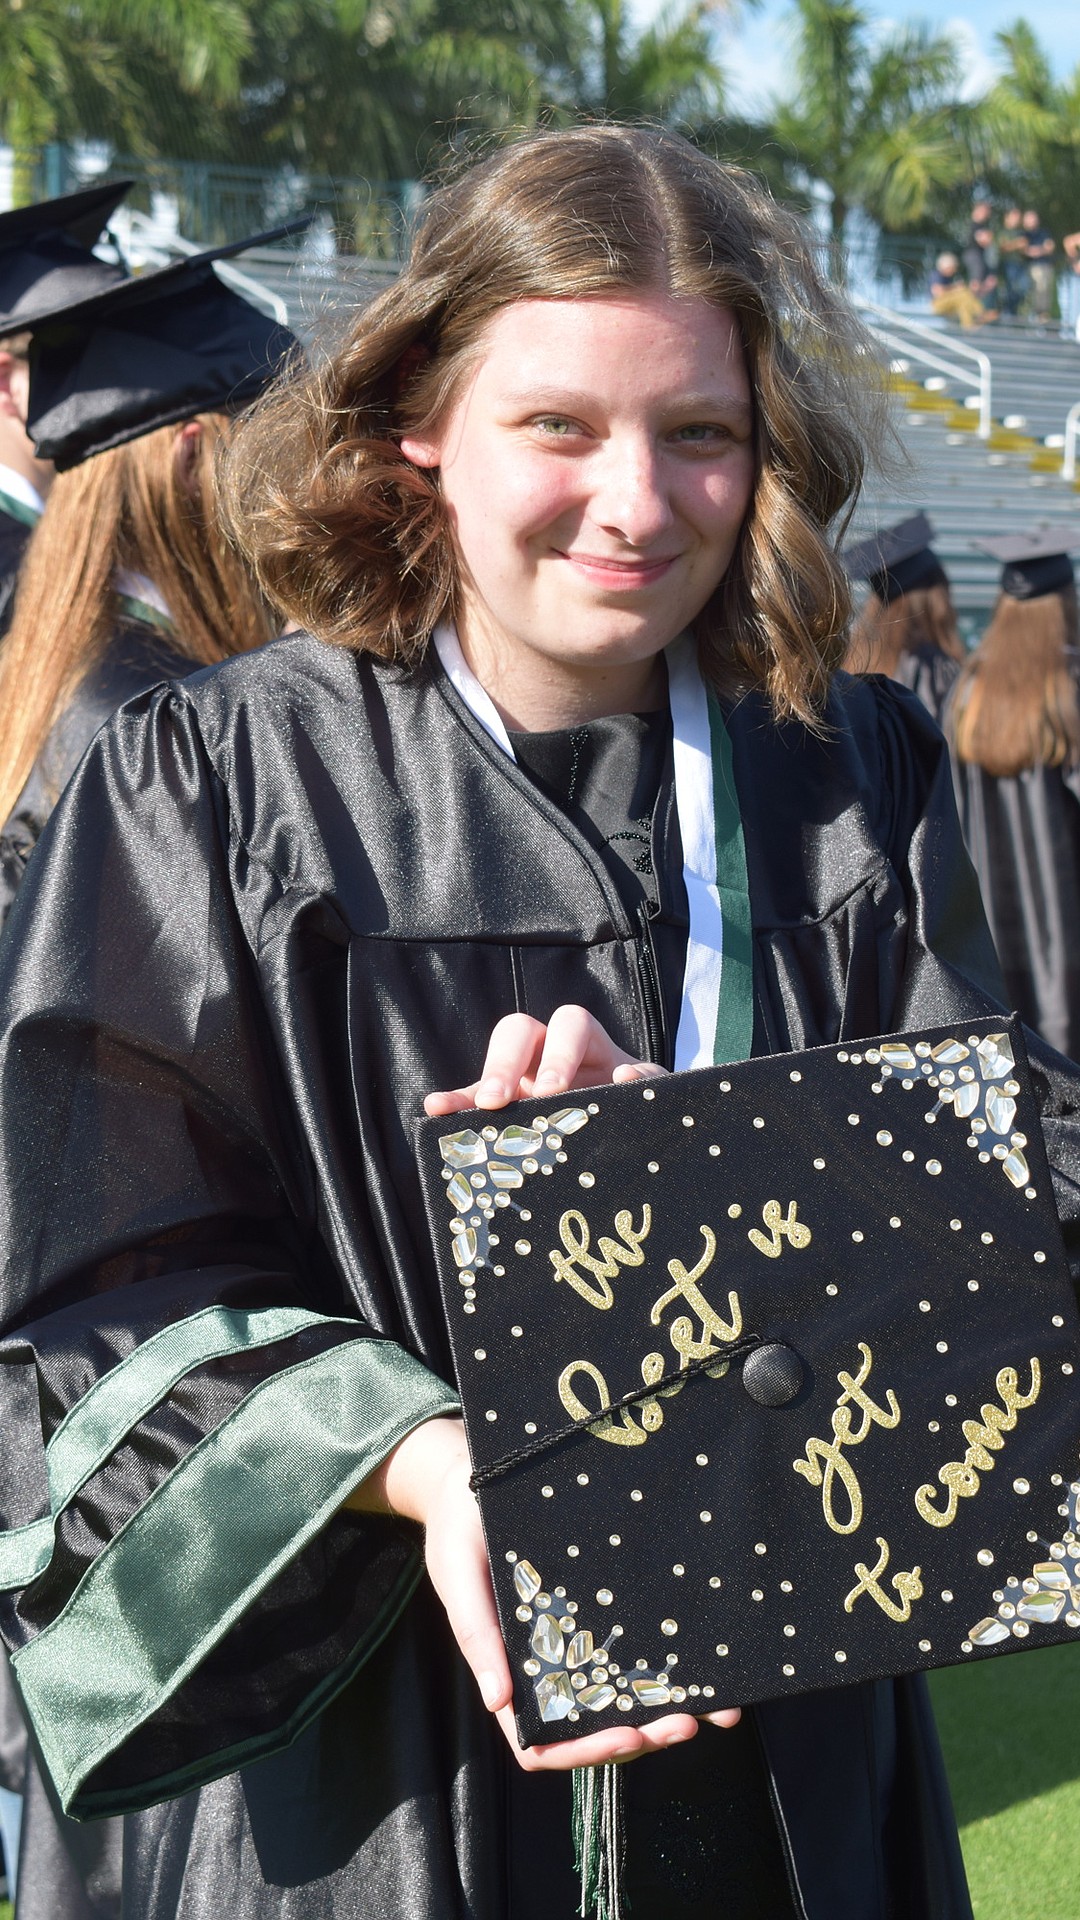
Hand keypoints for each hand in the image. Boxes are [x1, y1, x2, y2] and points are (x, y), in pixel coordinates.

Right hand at [350, 1416, 739, 1768]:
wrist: (476, 1478)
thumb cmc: (459, 1531)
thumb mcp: (458, 1575)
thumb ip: (476, 1635)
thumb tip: (498, 1702)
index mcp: (510, 1674)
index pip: (543, 1744)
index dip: (585, 1752)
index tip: (626, 1734)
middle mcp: (550, 1670)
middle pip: (596, 1730)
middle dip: (643, 1736)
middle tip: (685, 1723)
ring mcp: (580, 1646)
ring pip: (625, 1702)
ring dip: (666, 1715)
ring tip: (711, 1707)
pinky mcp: (604, 1613)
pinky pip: (638, 1653)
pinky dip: (674, 1673)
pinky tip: (709, 1668)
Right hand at [424, 1004, 665, 1115]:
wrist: (636, 1132)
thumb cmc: (643, 1102)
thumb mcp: (655, 1093)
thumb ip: (649, 1083)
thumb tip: (624, 1077)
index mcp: (589, 1042)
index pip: (569, 1023)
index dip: (559, 1051)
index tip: (553, 1090)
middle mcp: (550, 1052)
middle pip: (520, 1031)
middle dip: (507, 1062)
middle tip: (502, 1100)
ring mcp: (525, 1079)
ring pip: (493, 1065)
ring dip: (477, 1084)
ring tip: (455, 1109)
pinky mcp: (508, 1109)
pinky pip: (476, 1103)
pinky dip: (457, 1106)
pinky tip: (436, 1113)